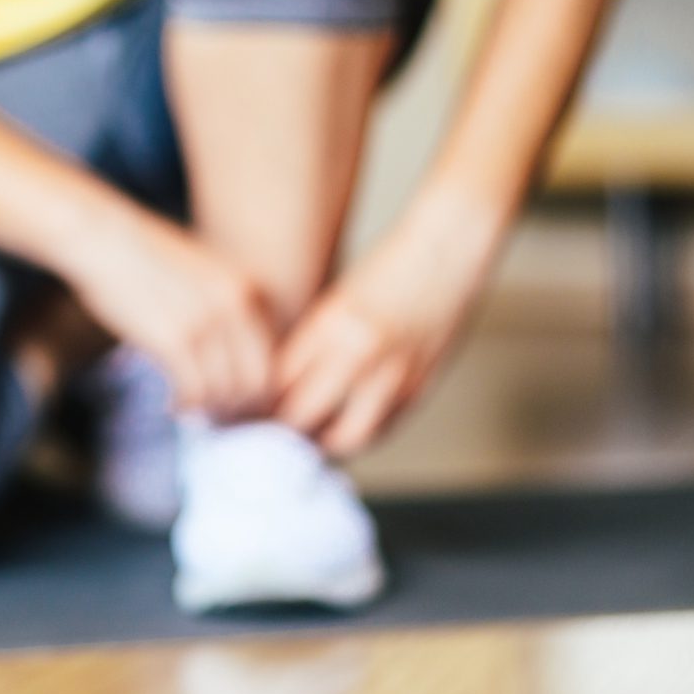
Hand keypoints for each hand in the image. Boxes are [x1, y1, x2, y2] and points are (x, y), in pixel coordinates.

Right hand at [61, 206, 276, 418]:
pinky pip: (194, 392)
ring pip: (226, 392)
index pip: (272, 358)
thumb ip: (224, 306)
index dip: (257, 390)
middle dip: (237, 407)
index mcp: (247, 289)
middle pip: (256, 382)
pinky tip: (170, 406)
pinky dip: (184, 407)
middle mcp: (235, 307)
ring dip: (209, 410)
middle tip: (215, 416)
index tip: (235, 402)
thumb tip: (229, 353)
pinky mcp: (173, 339)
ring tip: (190, 412)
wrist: (101, 236)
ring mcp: (206, 323)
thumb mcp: (201, 272)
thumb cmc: (141, 255)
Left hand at [276, 202, 503, 456]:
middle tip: (264, 433)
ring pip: (344, 437)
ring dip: (320, 442)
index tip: (243, 410)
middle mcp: (361, 355)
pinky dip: (358, 436)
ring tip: (305, 439)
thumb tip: (280, 388)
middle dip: (278, 430)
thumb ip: (311, 345)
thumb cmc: (390, 268)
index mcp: (331, 326)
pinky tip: (343, 429)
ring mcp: (394, 376)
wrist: (450, 251)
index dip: (256, 404)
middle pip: (302, 417)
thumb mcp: (337, 301)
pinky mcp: (420, 388)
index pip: (277, 384)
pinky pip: (381, 431)